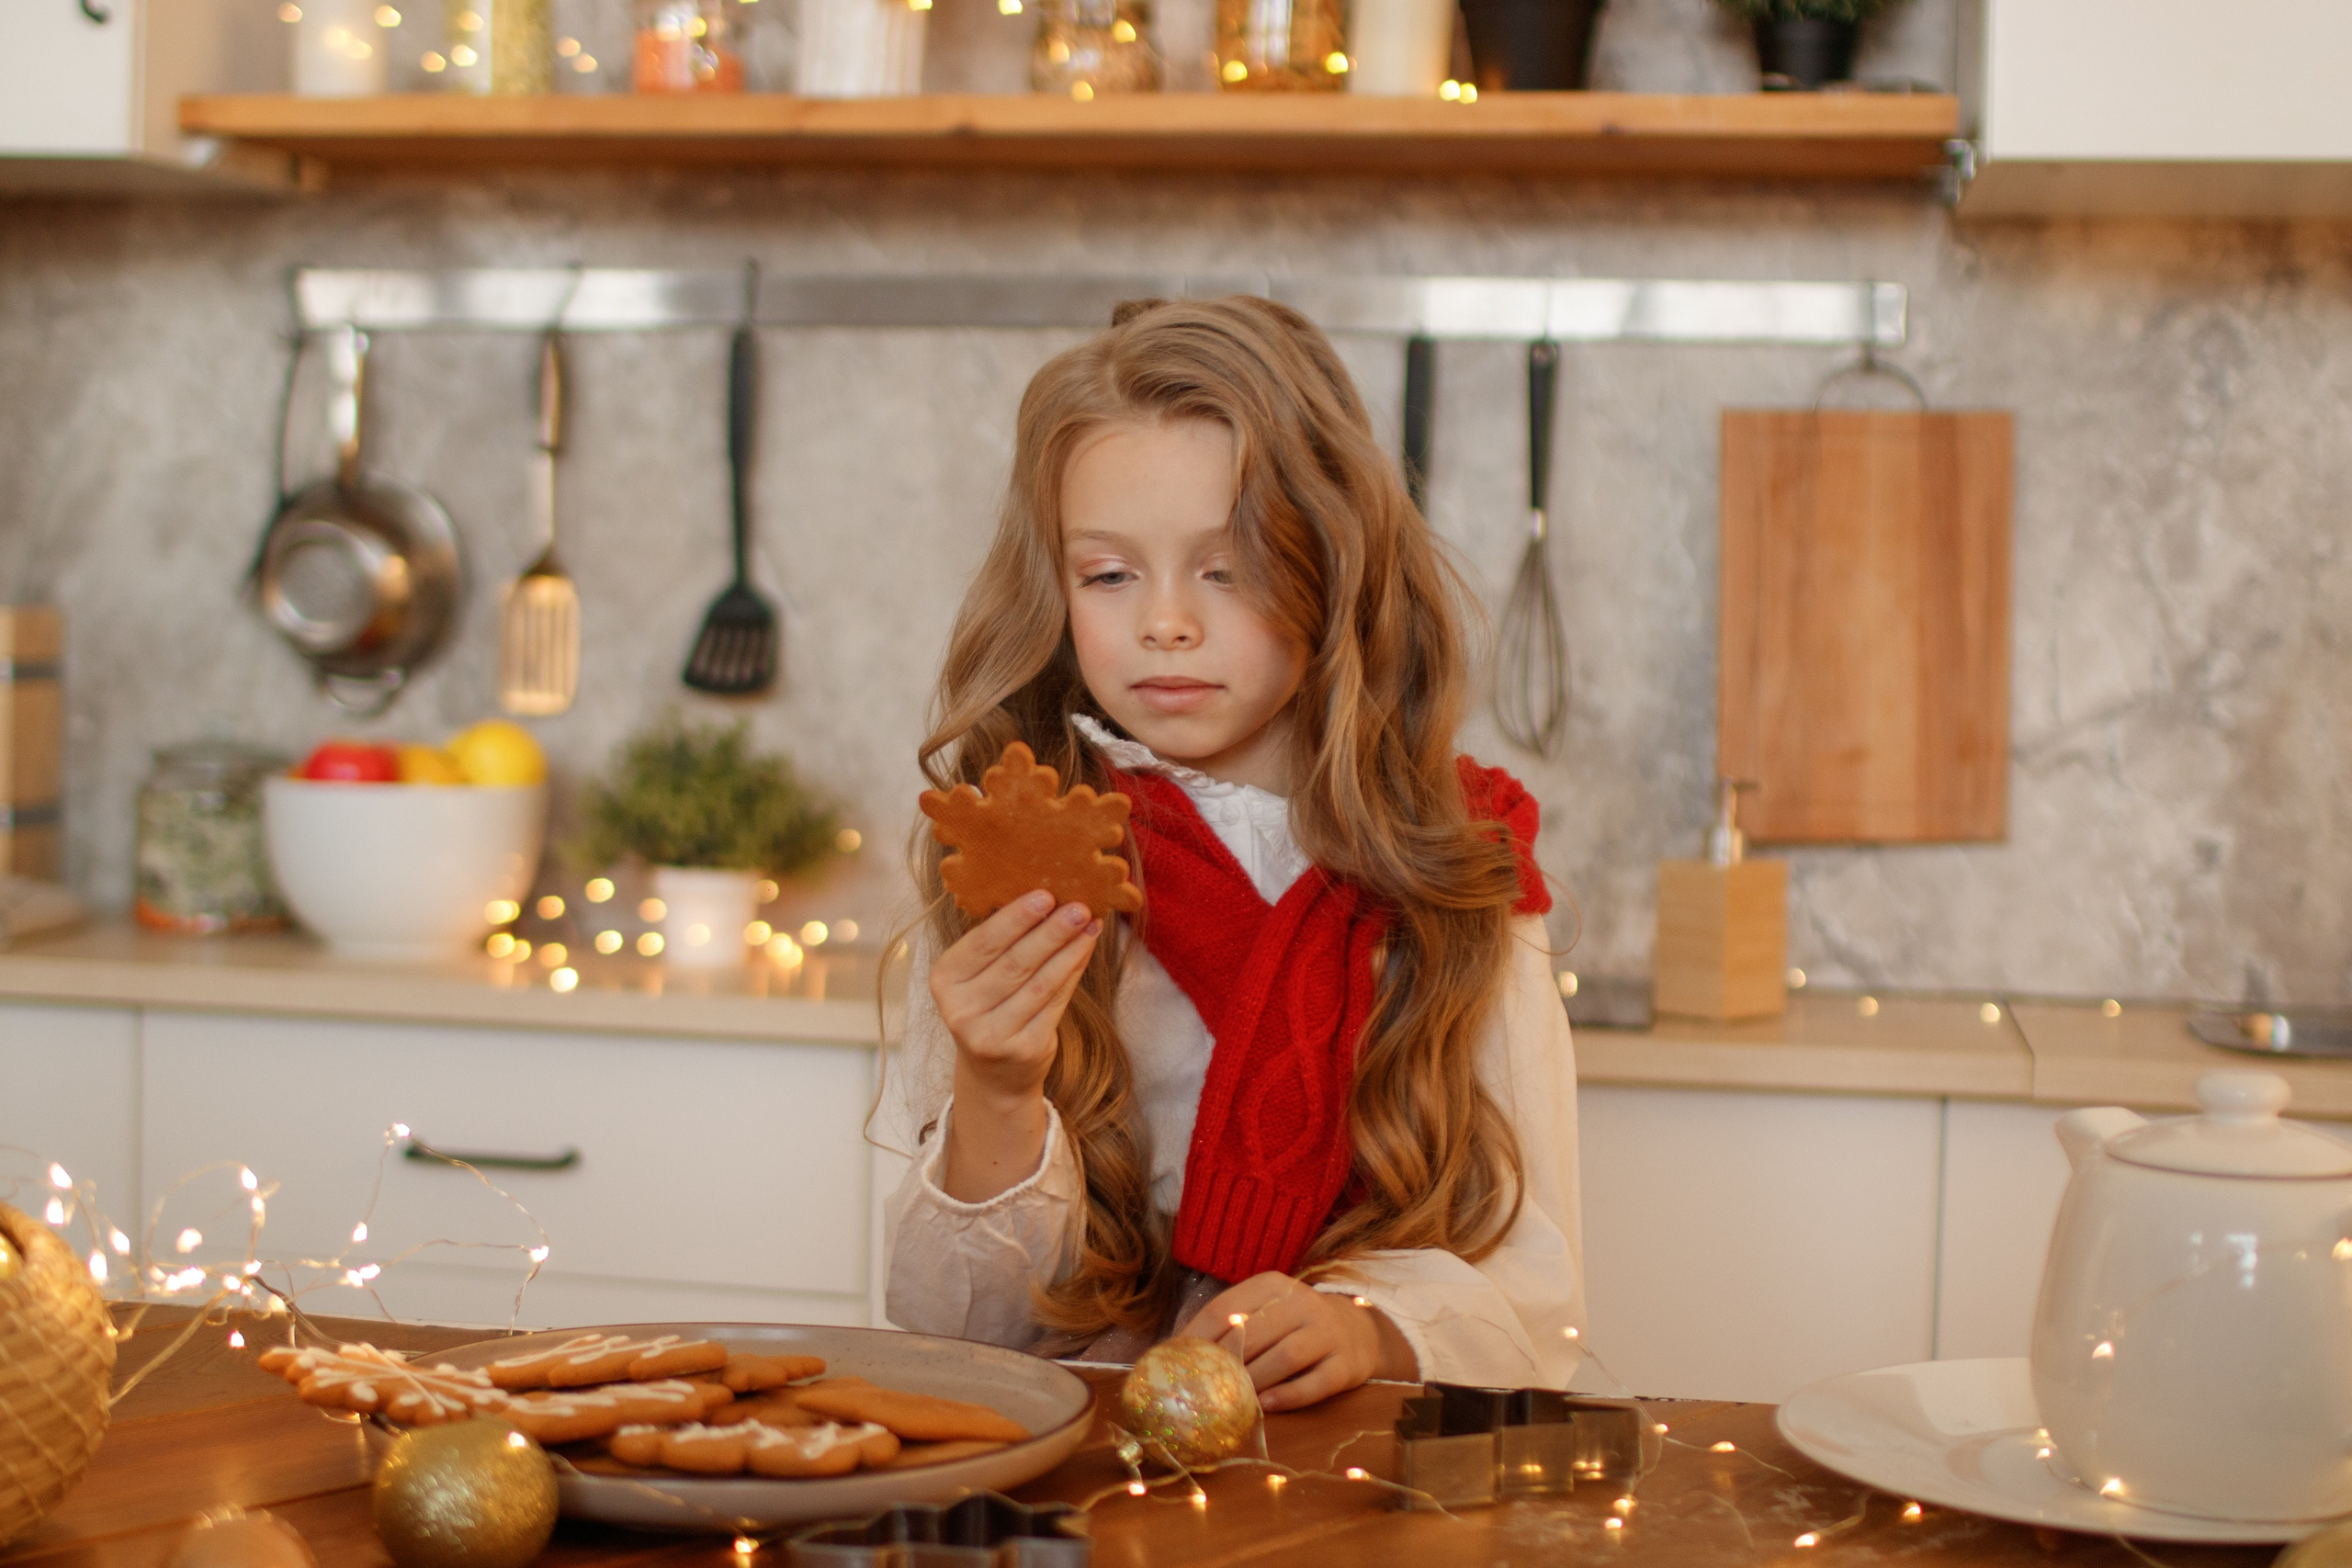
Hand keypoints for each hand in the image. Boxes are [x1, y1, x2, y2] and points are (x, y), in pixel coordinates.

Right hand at [930, 891, 1099, 1200]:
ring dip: (1068, 949)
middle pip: (1015, 962)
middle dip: (1050, 931)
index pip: (984, 943)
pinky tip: (1085, 949)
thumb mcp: (979, 977)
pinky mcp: (1022, 1049)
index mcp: (943, 981)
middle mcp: (961, 1010)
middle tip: (1077, 905)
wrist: (995, 1074)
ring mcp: (991, 1034)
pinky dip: (1073, 972)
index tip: (1045, 894)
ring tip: (1089, 923)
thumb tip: (1045, 897)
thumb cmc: (990, 1008)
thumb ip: (1002, 943)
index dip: (1016, 918)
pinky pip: (1055, 1003)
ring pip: (1039, 982)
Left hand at [1175, 1272, 1417, 1412]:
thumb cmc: (1292, 1325)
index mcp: (1273, 1285)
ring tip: (1232, 1401)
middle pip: (1255, 1334)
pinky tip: (1265, 1406)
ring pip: (1286, 1357)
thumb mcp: (1264, 1311)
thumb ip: (1227, 1326)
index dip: (1197, 1336)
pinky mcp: (1346, 1364)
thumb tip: (1173, 1352)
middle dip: (1226, 1363)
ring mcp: (1328, 1332)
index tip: (1175, 1363)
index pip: (1226, 1308)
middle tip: (1202, 1389)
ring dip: (1255, 1381)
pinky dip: (1288, 1396)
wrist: (1357, 1331)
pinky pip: (1316, 1383)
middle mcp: (1303, 1302)